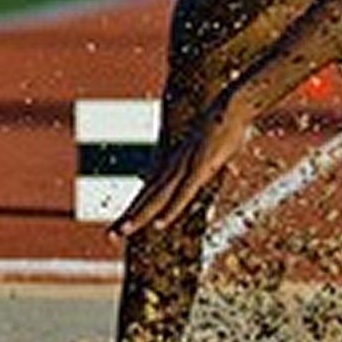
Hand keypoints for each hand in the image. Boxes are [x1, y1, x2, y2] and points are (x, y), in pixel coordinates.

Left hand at [110, 94, 250, 238]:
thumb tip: (208, 162)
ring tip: (123, 232)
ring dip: (140, 216)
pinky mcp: (200, 168)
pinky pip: (183, 194)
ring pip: (158, 198)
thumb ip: (204, 158)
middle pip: (147, 197)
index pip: (149, 190)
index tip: (121, 224)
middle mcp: (173, 166)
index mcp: (173, 163)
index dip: (136, 208)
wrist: (231, 105)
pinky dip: (171, 210)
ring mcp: (185, 167)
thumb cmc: (223, 123)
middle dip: (129, 217)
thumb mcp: (209, 145)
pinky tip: (159, 224)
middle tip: (110, 236)